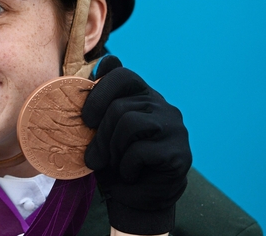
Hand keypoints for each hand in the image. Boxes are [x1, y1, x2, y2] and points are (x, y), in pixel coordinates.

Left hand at [82, 56, 190, 234]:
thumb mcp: (102, 130)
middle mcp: (162, 107)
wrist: (136, 201)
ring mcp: (174, 128)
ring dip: (112, 150)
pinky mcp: (179, 152)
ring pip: (129, 123)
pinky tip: (131, 174)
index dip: (99, 91)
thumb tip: (104, 63)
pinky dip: (126, 167)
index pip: (123, 74)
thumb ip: (102, 102)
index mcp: (142, 97)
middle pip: (120, 106)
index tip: (86, 118)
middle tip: (94, 157)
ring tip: (114, 165)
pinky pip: (139, 151)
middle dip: (100, 135)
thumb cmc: (115, 162)